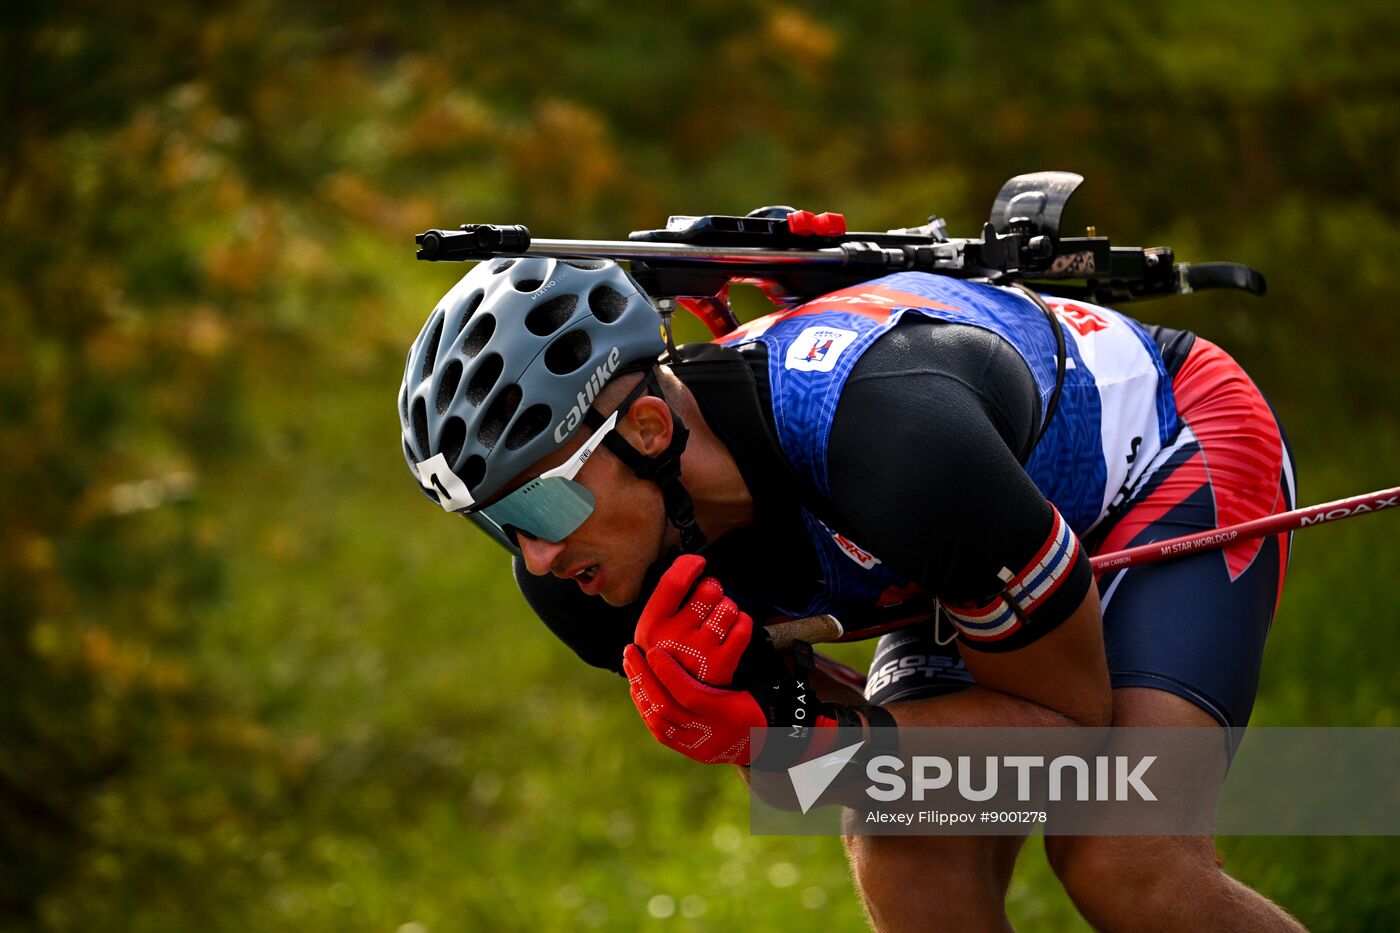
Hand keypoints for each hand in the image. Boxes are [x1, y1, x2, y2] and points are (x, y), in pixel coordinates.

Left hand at [623, 643, 765, 764]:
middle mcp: (709, 733)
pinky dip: (645, 708)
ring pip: (658, 721)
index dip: (669, 673)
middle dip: (644, 678)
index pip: (689, 695)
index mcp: (726, 714)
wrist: (763, 745)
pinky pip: (659, 731)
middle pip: (667, 708)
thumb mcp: (756, 680)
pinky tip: (637, 689)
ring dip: (641, 691)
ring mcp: (697, 746)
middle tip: (629, 651)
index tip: (654, 650)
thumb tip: (716, 625)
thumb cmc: (758, 704)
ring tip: (630, 666)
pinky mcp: (688, 751)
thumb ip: (734, 657)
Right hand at [633, 554, 752, 686]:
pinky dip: (743, 623)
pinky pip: (744, 626)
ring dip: (727, 609)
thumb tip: (685, 566)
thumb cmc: (668, 659)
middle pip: (708, 589)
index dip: (690, 564)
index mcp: (650, 627)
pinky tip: (733, 631)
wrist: (678, 704)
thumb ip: (662, 604)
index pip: (674, 581)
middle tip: (709, 602)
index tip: (698, 563)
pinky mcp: (722, 665)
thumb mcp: (650, 634)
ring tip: (719, 621)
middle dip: (713, 589)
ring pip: (728, 607)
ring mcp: (699, 652)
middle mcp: (673, 639)